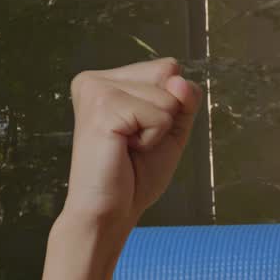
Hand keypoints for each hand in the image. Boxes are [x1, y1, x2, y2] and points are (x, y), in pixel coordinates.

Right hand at [61, 57, 201, 231]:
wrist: (110, 211)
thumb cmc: (135, 174)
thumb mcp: (172, 128)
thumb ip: (184, 99)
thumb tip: (178, 79)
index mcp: (107, 79)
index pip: (168, 68)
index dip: (172, 104)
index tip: (142, 131)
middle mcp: (95, 79)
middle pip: (169, 74)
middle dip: (166, 115)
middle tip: (134, 142)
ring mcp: (96, 90)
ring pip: (167, 96)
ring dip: (158, 130)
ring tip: (127, 147)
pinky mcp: (103, 107)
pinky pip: (160, 115)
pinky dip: (153, 138)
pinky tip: (124, 149)